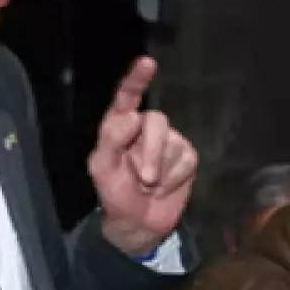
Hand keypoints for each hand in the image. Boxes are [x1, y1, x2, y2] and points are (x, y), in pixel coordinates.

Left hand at [88, 57, 197, 255]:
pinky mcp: (186, 157)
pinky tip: (164, 188)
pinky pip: (187, 158)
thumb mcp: (102, 170)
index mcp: (119, 126)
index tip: (147, 63)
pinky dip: (174, 178)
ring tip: (149, 187)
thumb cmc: (115, 195)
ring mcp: (168, 141)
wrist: (139, 226)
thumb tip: (133, 116)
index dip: (137, 79)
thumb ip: (111, 140)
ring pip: (173, 141)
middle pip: (156, 121)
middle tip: (144, 180)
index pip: (127, 98)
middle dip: (151, 152)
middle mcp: (144, 128)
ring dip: (161, 170)